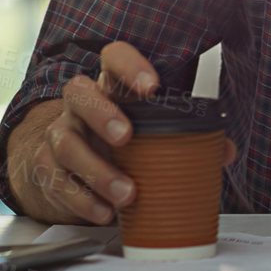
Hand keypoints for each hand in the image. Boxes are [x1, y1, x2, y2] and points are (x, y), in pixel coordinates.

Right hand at [5, 41, 235, 224]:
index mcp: (110, 87)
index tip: (152, 86)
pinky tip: (105, 212)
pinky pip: (57, 181)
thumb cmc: (119, 141)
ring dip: (98, 170)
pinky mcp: (46, 168)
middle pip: (78, 94)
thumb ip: (188, 138)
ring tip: (127, 194)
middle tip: (127, 137)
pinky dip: (83, 200)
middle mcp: (80, 106)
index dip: (129, 66)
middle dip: (102, 114)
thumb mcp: (151, 133)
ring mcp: (60, 134)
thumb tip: (224, 151)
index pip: (113, 58)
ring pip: (68, 144)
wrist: (67, 165)